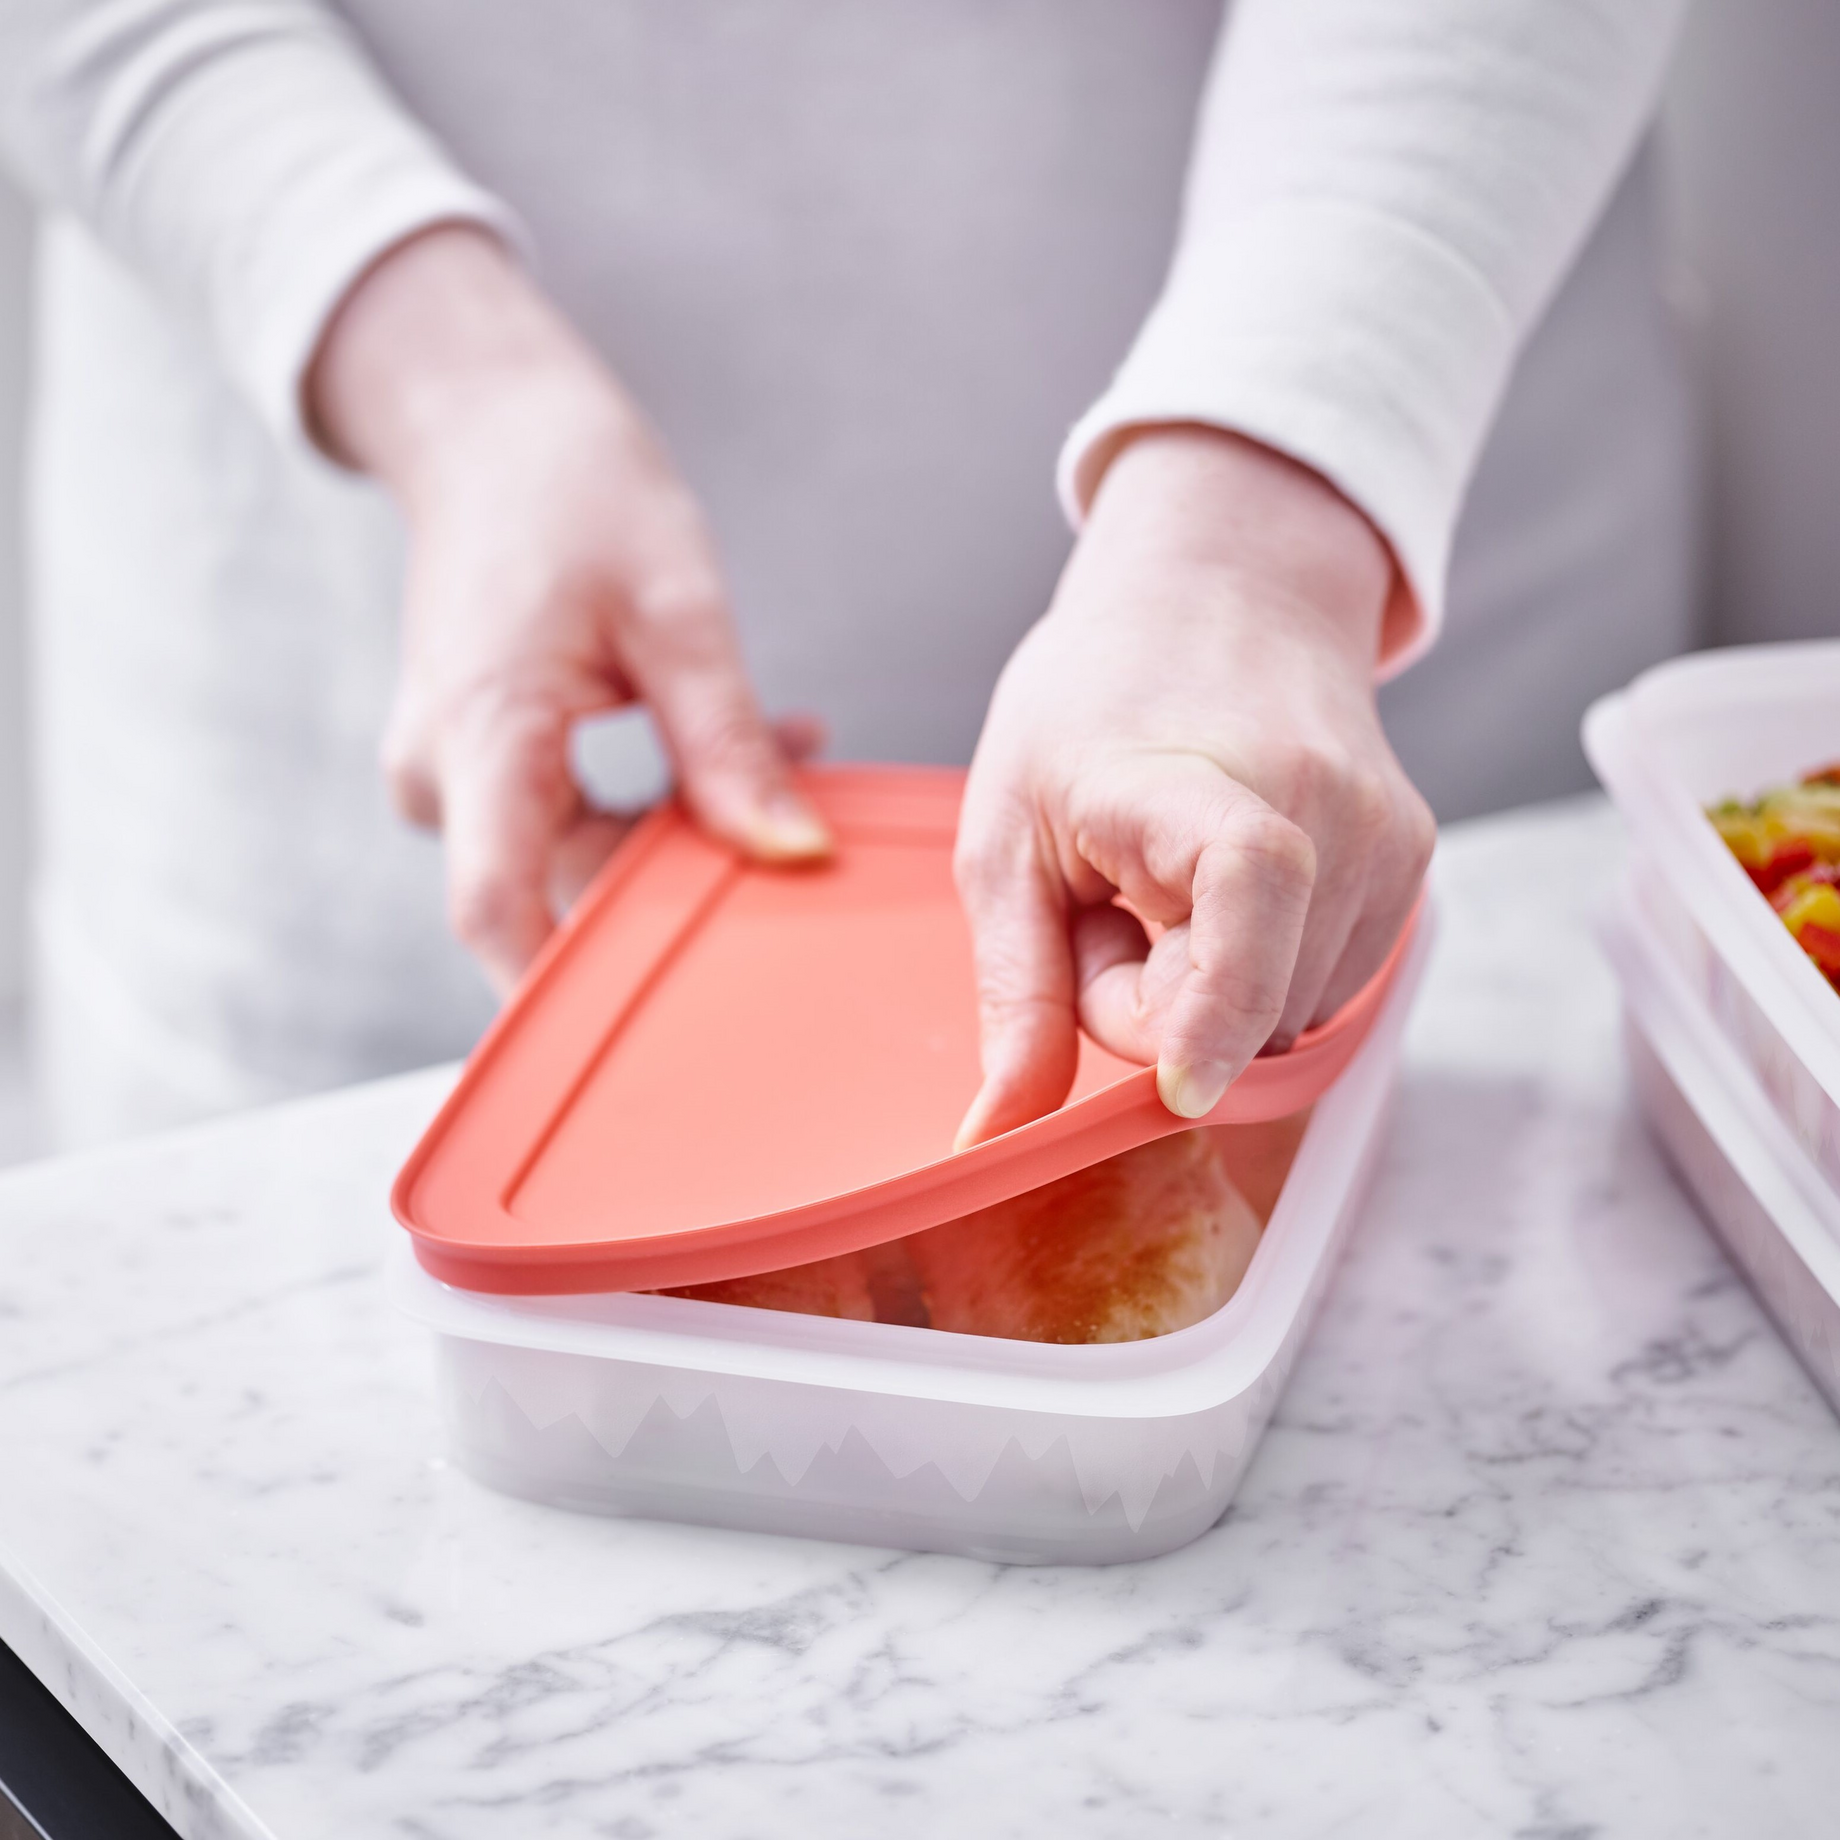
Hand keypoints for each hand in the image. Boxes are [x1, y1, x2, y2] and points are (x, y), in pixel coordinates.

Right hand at [307, 226, 828, 992]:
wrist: (486, 425)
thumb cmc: (568, 486)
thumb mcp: (678, 609)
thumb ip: (729, 743)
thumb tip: (791, 852)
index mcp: (483, 734)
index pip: (498, 907)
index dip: (559, 990)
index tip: (644, 1041)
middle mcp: (446, 772)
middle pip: (560, 892)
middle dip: (679, 883)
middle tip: (790, 836)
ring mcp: (456, 770)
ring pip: (575, 859)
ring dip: (683, 832)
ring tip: (787, 750)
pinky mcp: (480, 759)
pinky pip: (568, 820)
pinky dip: (655, 802)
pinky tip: (739, 747)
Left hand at [953, 427, 1432, 1146]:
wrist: (1221, 593)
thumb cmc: (1091, 708)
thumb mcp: (1006, 839)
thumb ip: (1015, 992)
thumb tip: (997, 1136)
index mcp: (1196, 777)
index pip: (1250, 888)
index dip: (1216, 1007)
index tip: (1178, 1090)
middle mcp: (1323, 804)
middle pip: (1251, 1005)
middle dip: (1163, 1010)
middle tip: (1109, 911)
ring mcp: (1384, 833)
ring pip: (1290, 1014)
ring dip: (1213, 993)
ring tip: (1168, 887)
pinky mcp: (1411, 857)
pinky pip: (1324, 987)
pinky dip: (1262, 973)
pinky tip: (1225, 892)